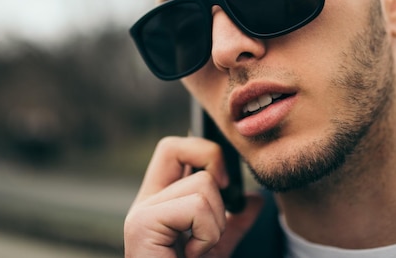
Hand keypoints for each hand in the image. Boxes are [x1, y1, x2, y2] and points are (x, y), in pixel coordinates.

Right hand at [124, 136, 263, 256]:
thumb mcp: (217, 246)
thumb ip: (233, 222)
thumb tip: (255, 201)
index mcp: (159, 202)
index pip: (174, 148)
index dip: (203, 150)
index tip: (224, 184)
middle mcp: (144, 202)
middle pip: (177, 148)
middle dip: (212, 177)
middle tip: (215, 213)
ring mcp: (140, 213)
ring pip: (202, 185)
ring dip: (215, 224)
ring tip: (198, 251)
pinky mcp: (141, 225)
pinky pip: (195, 208)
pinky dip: (206, 235)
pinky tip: (191, 257)